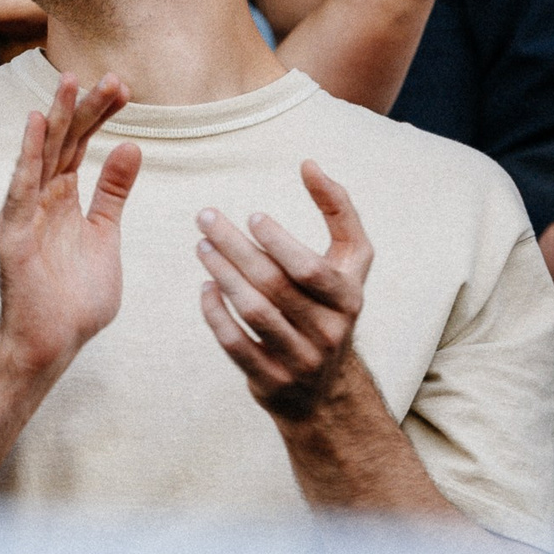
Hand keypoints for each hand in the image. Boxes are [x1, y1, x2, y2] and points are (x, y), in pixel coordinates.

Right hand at [0, 73, 141, 375]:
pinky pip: (22, 186)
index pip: (83, 144)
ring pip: (43, 154)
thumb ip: (113, 193)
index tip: (124, 87)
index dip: (101, 114)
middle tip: (111, 76)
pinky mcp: (14, 231)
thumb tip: (131, 146)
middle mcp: (43, 198)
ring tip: (69, 80)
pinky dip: (29, 154)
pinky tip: (36, 124)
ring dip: (57, 116)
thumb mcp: (105, 235)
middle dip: (87, 107)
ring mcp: (26, 212)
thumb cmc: (75, 299)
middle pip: (66, 141)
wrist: (52, 344)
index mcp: (66, 198)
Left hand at [196, 160, 374, 421]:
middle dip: (236, 248)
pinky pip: (236, 345)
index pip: (311, 270)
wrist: (327, 389)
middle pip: (275, 286)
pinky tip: (205, 288)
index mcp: (349, 299)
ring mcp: (300, 361)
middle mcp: (329, 333)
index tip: (252, 216)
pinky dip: (216, 315)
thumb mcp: (351, 261)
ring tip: (201, 247)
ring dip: (223, 275)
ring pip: (255, 313)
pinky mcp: (271, 381)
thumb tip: (309, 164)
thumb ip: (339, 209)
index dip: (281, 242)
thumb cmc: (332, 304)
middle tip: (206, 219)